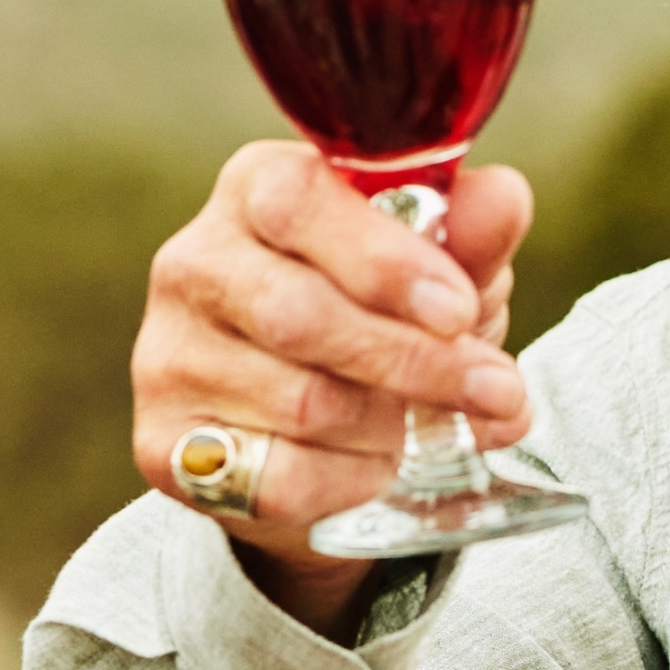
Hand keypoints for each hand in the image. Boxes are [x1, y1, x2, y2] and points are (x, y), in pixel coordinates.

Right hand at [132, 143, 536, 630]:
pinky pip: (278, 477)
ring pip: (301, 404)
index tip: (459, 309)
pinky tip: (378, 466)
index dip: (384, 260)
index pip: (297, 201)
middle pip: (297, 314)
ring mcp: (166, 356)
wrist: (320, 436)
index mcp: (256, 190)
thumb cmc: (381, 319)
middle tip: (497, 391)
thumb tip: (504, 200)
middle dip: (414, 361)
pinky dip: (353, 480)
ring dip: (393, 427)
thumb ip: (470, 236)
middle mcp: (193, 264)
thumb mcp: (441, 271)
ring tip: (437, 428)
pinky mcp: (165, 447)